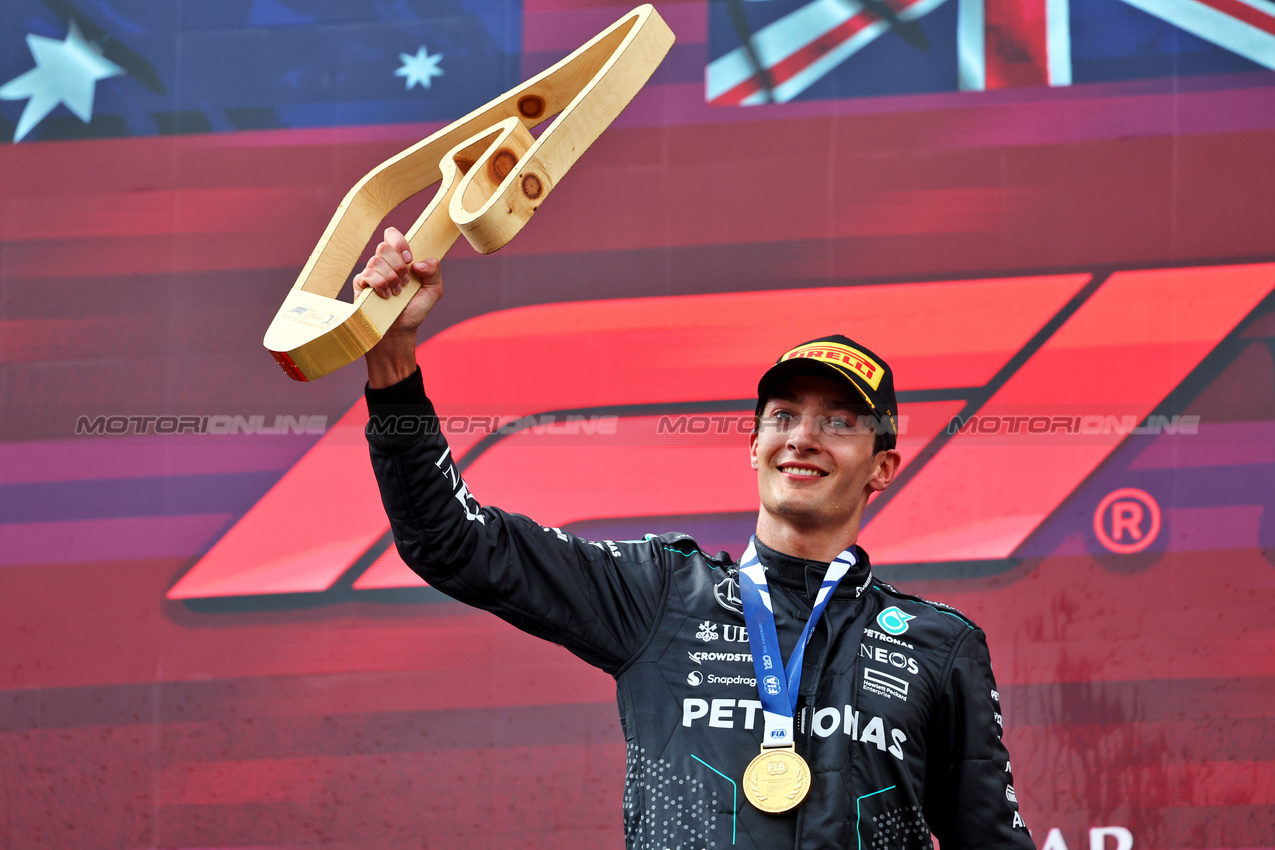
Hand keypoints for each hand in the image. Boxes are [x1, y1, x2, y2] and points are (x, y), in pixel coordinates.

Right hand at [358, 227, 443, 387]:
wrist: (400, 331)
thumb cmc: (415, 310)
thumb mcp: (434, 290)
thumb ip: (434, 271)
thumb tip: (418, 263)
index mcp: (400, 259)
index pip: (392, 235)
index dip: (400, 242)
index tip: (409, 259)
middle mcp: (383, 263)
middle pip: (384, 247)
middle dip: (398, 266)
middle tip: (405, 282)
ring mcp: (370, 273)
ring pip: (376, 261)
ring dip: (391, 279)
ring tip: (397, 293)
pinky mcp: (360, 285)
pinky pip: (367, 275)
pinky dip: (381, 285)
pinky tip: (386, 296)